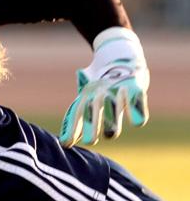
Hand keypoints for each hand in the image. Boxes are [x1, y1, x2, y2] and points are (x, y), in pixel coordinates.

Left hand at [60, 27, 149, 146]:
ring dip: (113, 120)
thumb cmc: (98, 87)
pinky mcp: (136, 88)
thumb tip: (64, 142)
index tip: (66, 143)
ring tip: (110, 135)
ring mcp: (117, 89)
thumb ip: (78, 120)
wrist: (118, 57)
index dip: (71, 127)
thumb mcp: (86, 97)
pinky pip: (137, 102)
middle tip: (90, 141)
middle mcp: (100, 92)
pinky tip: (137, 122)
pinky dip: (137, 112)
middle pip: (94, 109)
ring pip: (115, 106)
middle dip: (92, 124)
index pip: (77, 112)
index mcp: (86, 95)